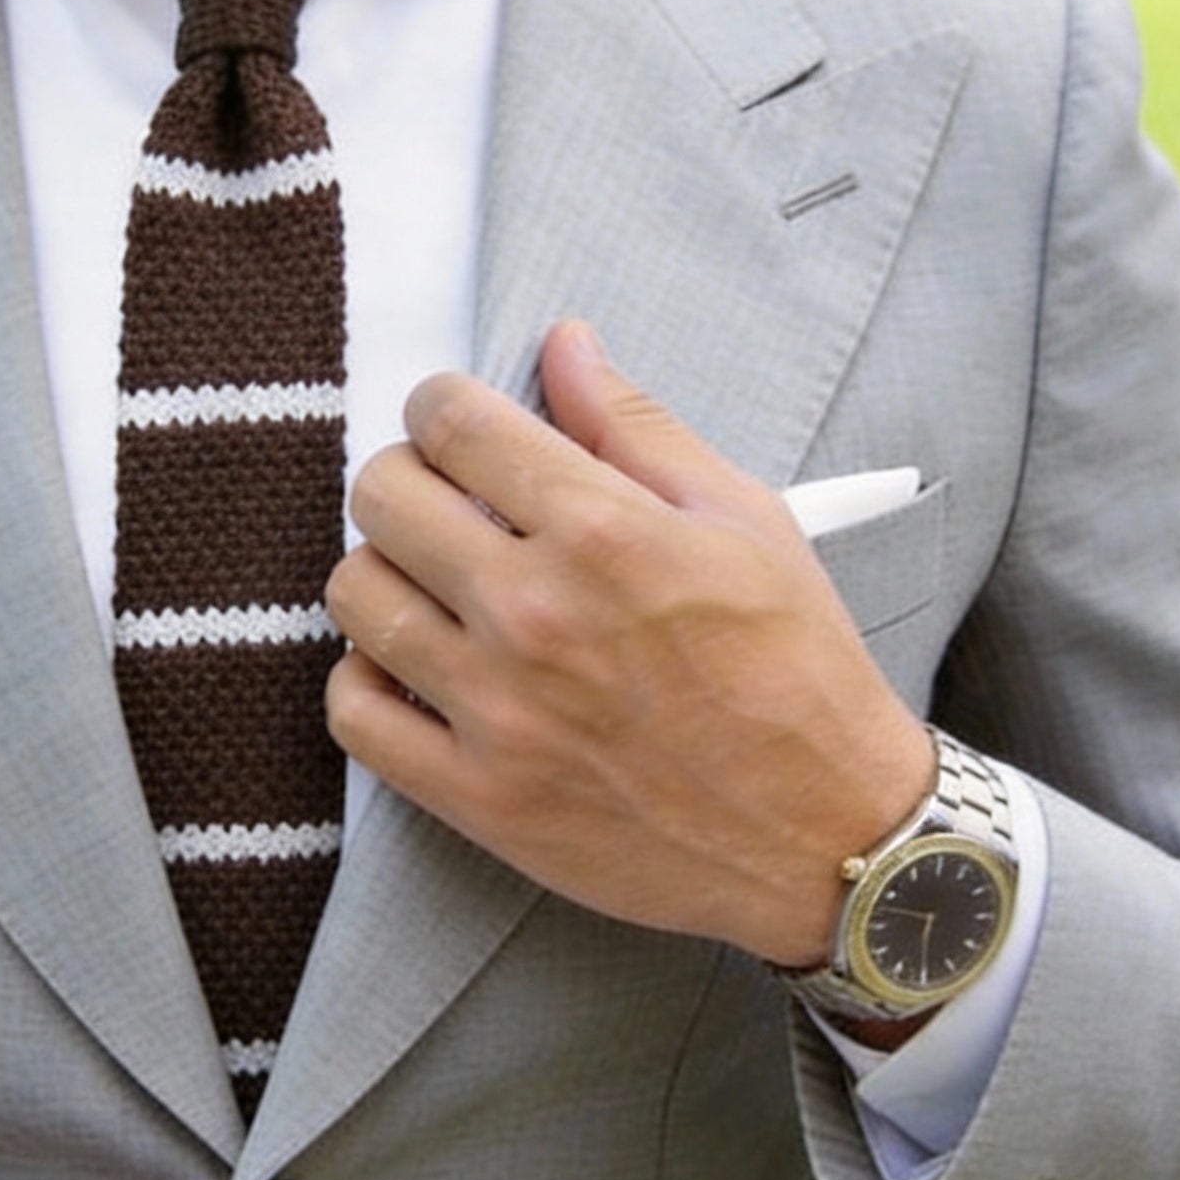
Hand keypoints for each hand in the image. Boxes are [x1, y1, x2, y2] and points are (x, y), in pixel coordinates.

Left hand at [324, 321, 935, 966]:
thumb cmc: (796, 670)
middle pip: (381, 497)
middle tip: (445, 503)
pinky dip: (365, 680)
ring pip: (353, 596)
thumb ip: (636, 426)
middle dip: (406, 478)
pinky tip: (413, 668)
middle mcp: (532, 613)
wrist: (826, 836)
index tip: (457, 426)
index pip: (451, 422)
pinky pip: (353, 713)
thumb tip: (561, 343)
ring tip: (432, 587)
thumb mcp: (745, 520)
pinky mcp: (476, 796)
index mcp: (601, 532)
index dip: (441, 406)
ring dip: (382, 573)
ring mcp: (495, 711)